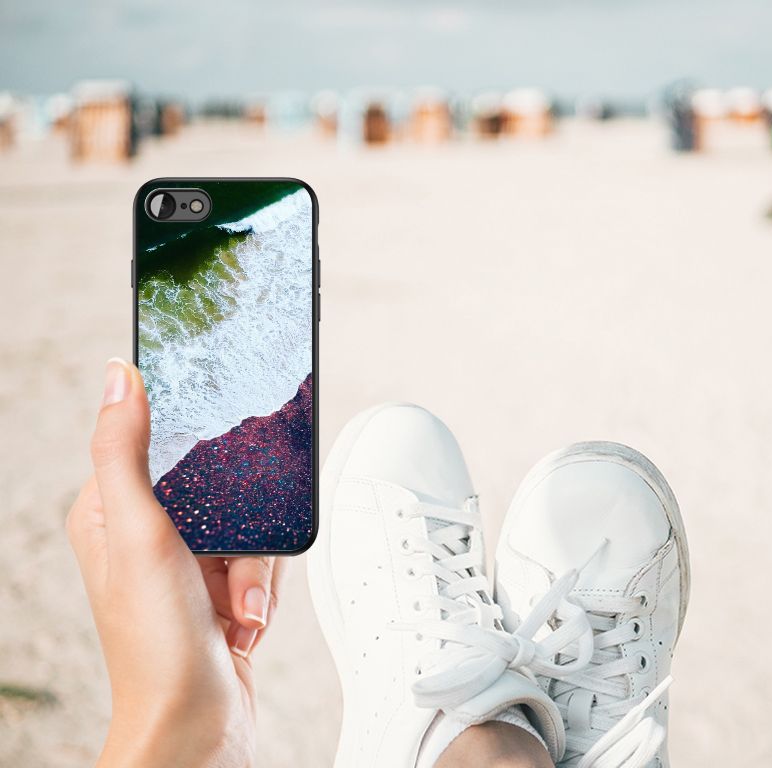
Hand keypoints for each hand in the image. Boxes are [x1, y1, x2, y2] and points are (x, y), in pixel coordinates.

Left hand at [66, 358, 285, 766]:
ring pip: (249, 524)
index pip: (155, 443)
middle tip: (228, 569)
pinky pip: (261, 561)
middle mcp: (146, 535)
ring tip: (237, 607)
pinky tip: (244, 621)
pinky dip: (262, 590)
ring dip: (254, 570)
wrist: (197, 726)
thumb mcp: (139, 534)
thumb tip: (119, 375)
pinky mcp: (218, 589)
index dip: (193, 444)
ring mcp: (185, 564)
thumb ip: (124, 451)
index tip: (222, 450)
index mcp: (110, 512)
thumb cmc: (156, 645)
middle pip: (220, 485)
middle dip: (242, 531)